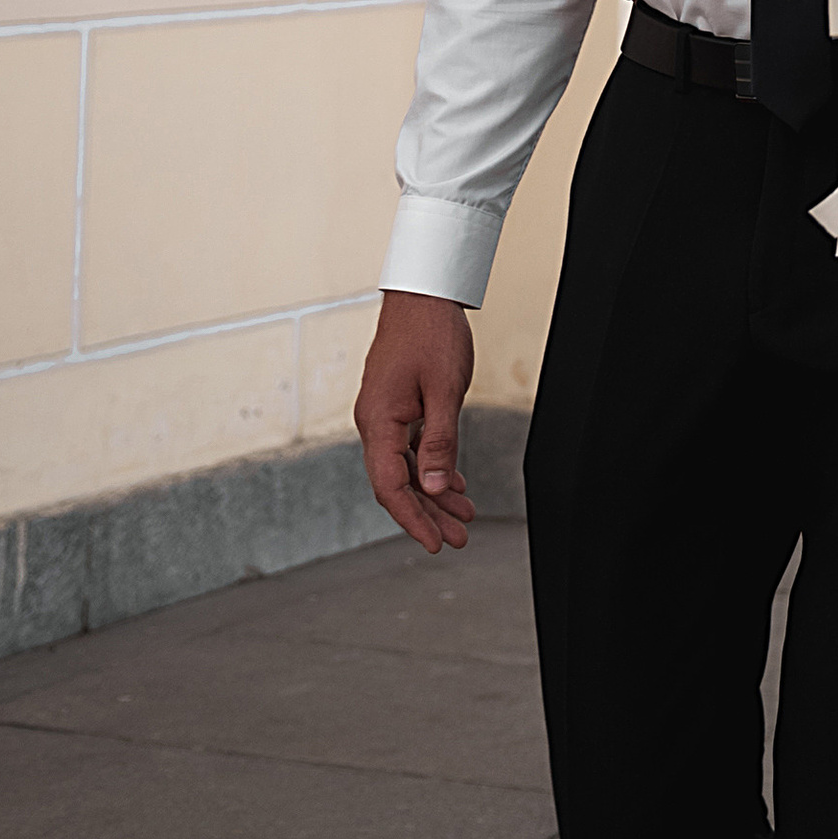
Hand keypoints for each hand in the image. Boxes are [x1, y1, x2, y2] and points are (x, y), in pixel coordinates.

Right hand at [354, 290, 478, 552]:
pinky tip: (452, 481)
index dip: (413, 519)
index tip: (434, 543)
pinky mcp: (396, 406)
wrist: (422, 294)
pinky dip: (431, 466)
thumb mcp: (445, 390)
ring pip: (407, 467)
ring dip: (433, 492)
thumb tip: (433, 487)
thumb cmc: (431, 334)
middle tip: (457, 537)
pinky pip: (410, 447)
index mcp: (378, 421)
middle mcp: (374, 423)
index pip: (390, 486)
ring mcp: (384, 415)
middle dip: (428, 513)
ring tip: (462, 516)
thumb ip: (440, 442)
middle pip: (398, 483)